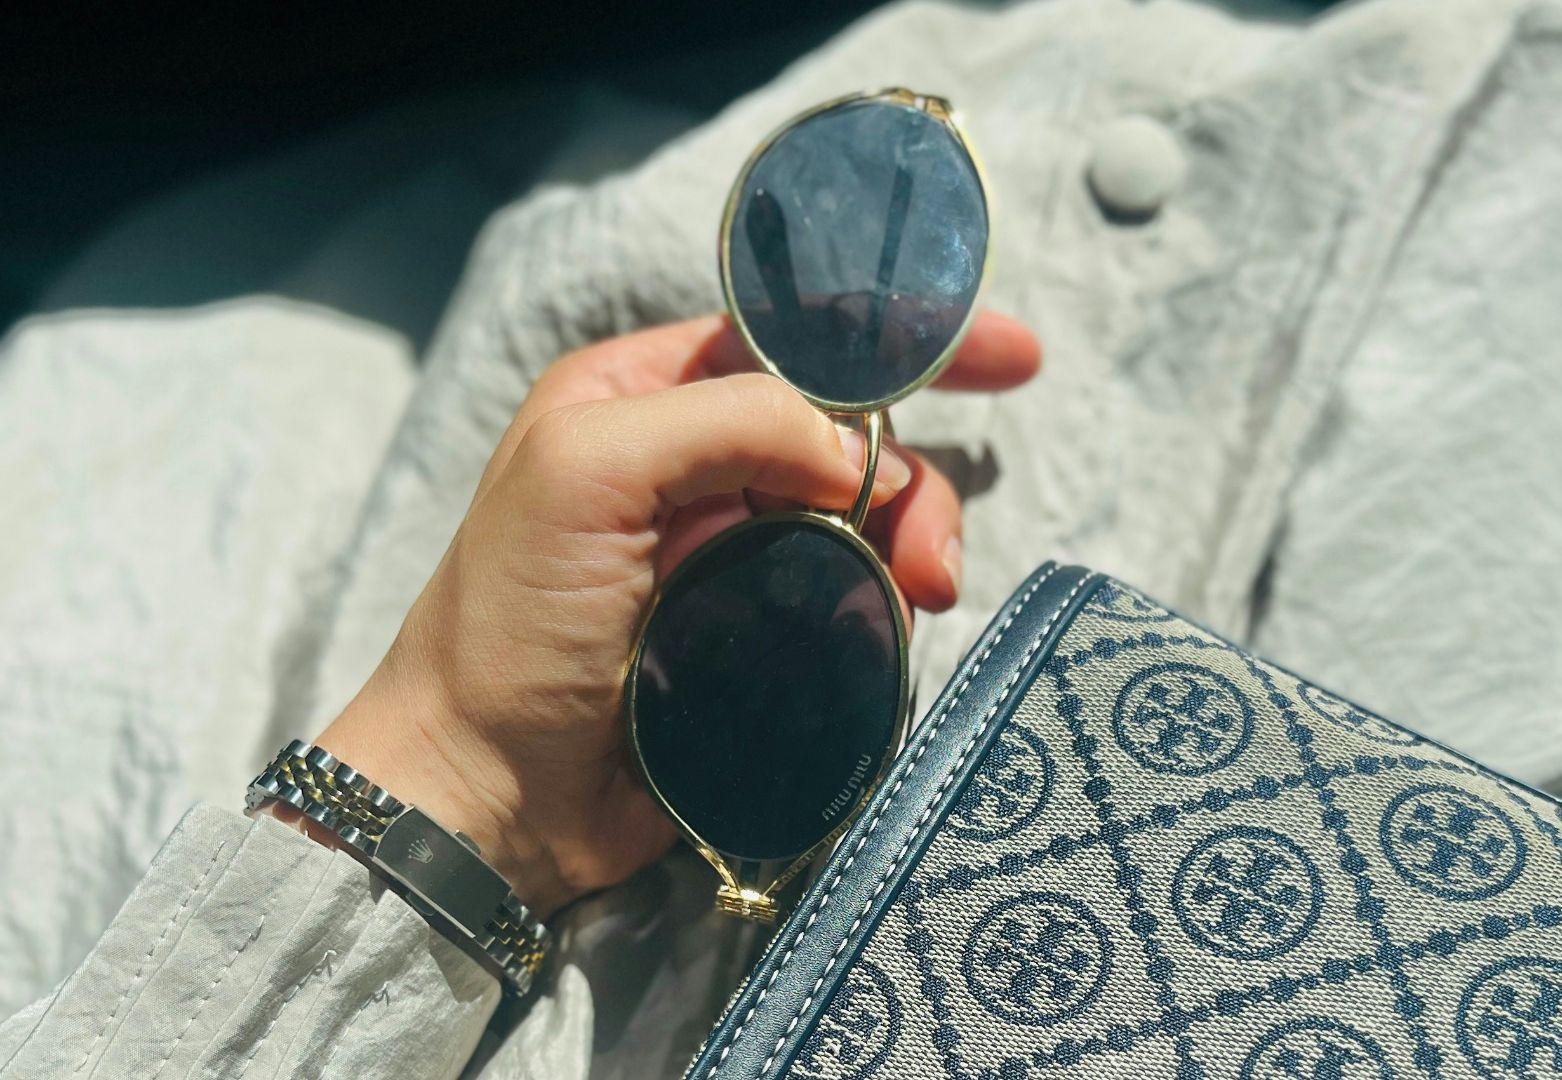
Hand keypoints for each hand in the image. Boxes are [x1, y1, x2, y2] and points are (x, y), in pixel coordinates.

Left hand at [308, 313, 1040, 914]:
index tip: (1012, 357)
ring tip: (921, 598)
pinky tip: (889, 633)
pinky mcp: (764, 639)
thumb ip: (728, 422)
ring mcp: (735, 556)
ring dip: (913, 548)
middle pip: (852, 436)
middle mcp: (697, 465)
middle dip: (915, 478)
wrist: (486, 796)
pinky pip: (858, 601)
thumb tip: (857, 456)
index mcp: (644, 398)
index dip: (901, 338)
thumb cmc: (509, 623)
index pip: (794, 341)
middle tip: (937, 553)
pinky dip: (889, 609)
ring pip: (869, 521)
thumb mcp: (587, 473)